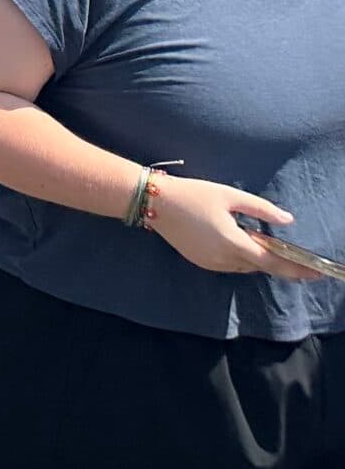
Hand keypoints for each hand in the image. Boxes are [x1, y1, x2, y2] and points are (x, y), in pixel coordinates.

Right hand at [148, 175, 323, 279]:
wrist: (153, 201)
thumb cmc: (193, 194)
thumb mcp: (229, 195)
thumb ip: (261, 209)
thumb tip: (288, 220)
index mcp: (233, 243)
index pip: (272, 262)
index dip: (296, 269)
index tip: (316, 273)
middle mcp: (223, 259)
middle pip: (259, 267)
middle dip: (277, 262)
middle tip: (292, 254)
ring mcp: (210, 263)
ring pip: (244, 266)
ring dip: (256, 258)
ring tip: (262, 243)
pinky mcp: (199, 261)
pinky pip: (229, 264)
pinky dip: (240, 257)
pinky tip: (239, 243)